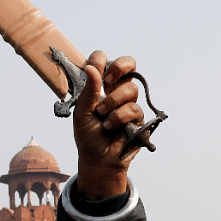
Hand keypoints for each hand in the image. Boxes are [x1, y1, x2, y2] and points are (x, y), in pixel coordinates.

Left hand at [72, 52, 143, 199]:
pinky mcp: (138, 117)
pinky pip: (133, 108)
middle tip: (108, 80)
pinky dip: (119, 117)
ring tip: (103, 116)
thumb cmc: (88, 136)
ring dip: (113, 102)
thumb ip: (88, 90)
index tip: (94, 70)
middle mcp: (116, 90)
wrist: (98, 159)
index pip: (104, 61)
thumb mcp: (82, 112)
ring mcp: (128, 102)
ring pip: (130, 89)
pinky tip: (111, 127)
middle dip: (120, 67)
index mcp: (100, 85)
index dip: (101, 60)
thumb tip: (90, 67)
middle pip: (129, 63)